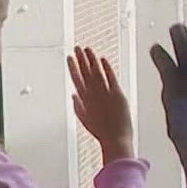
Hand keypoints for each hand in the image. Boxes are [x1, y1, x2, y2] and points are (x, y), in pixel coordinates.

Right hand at [69, 47, 133, 162]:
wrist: (115, 140)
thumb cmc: (102, 133)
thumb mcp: (85, 119)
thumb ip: (78, 106)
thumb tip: (73, 95)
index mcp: (84, 101)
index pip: (76, 80)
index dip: (72, 67)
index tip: (69, 57)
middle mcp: (93, 96)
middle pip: (84, 73)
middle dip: (80, 60)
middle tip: (76, 48)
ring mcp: (105, 94)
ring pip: (96, 73)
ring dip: (91, 60)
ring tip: (87, 49)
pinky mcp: (117, 95)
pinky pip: (111, 78)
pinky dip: (106, 68)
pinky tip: (103, 59)